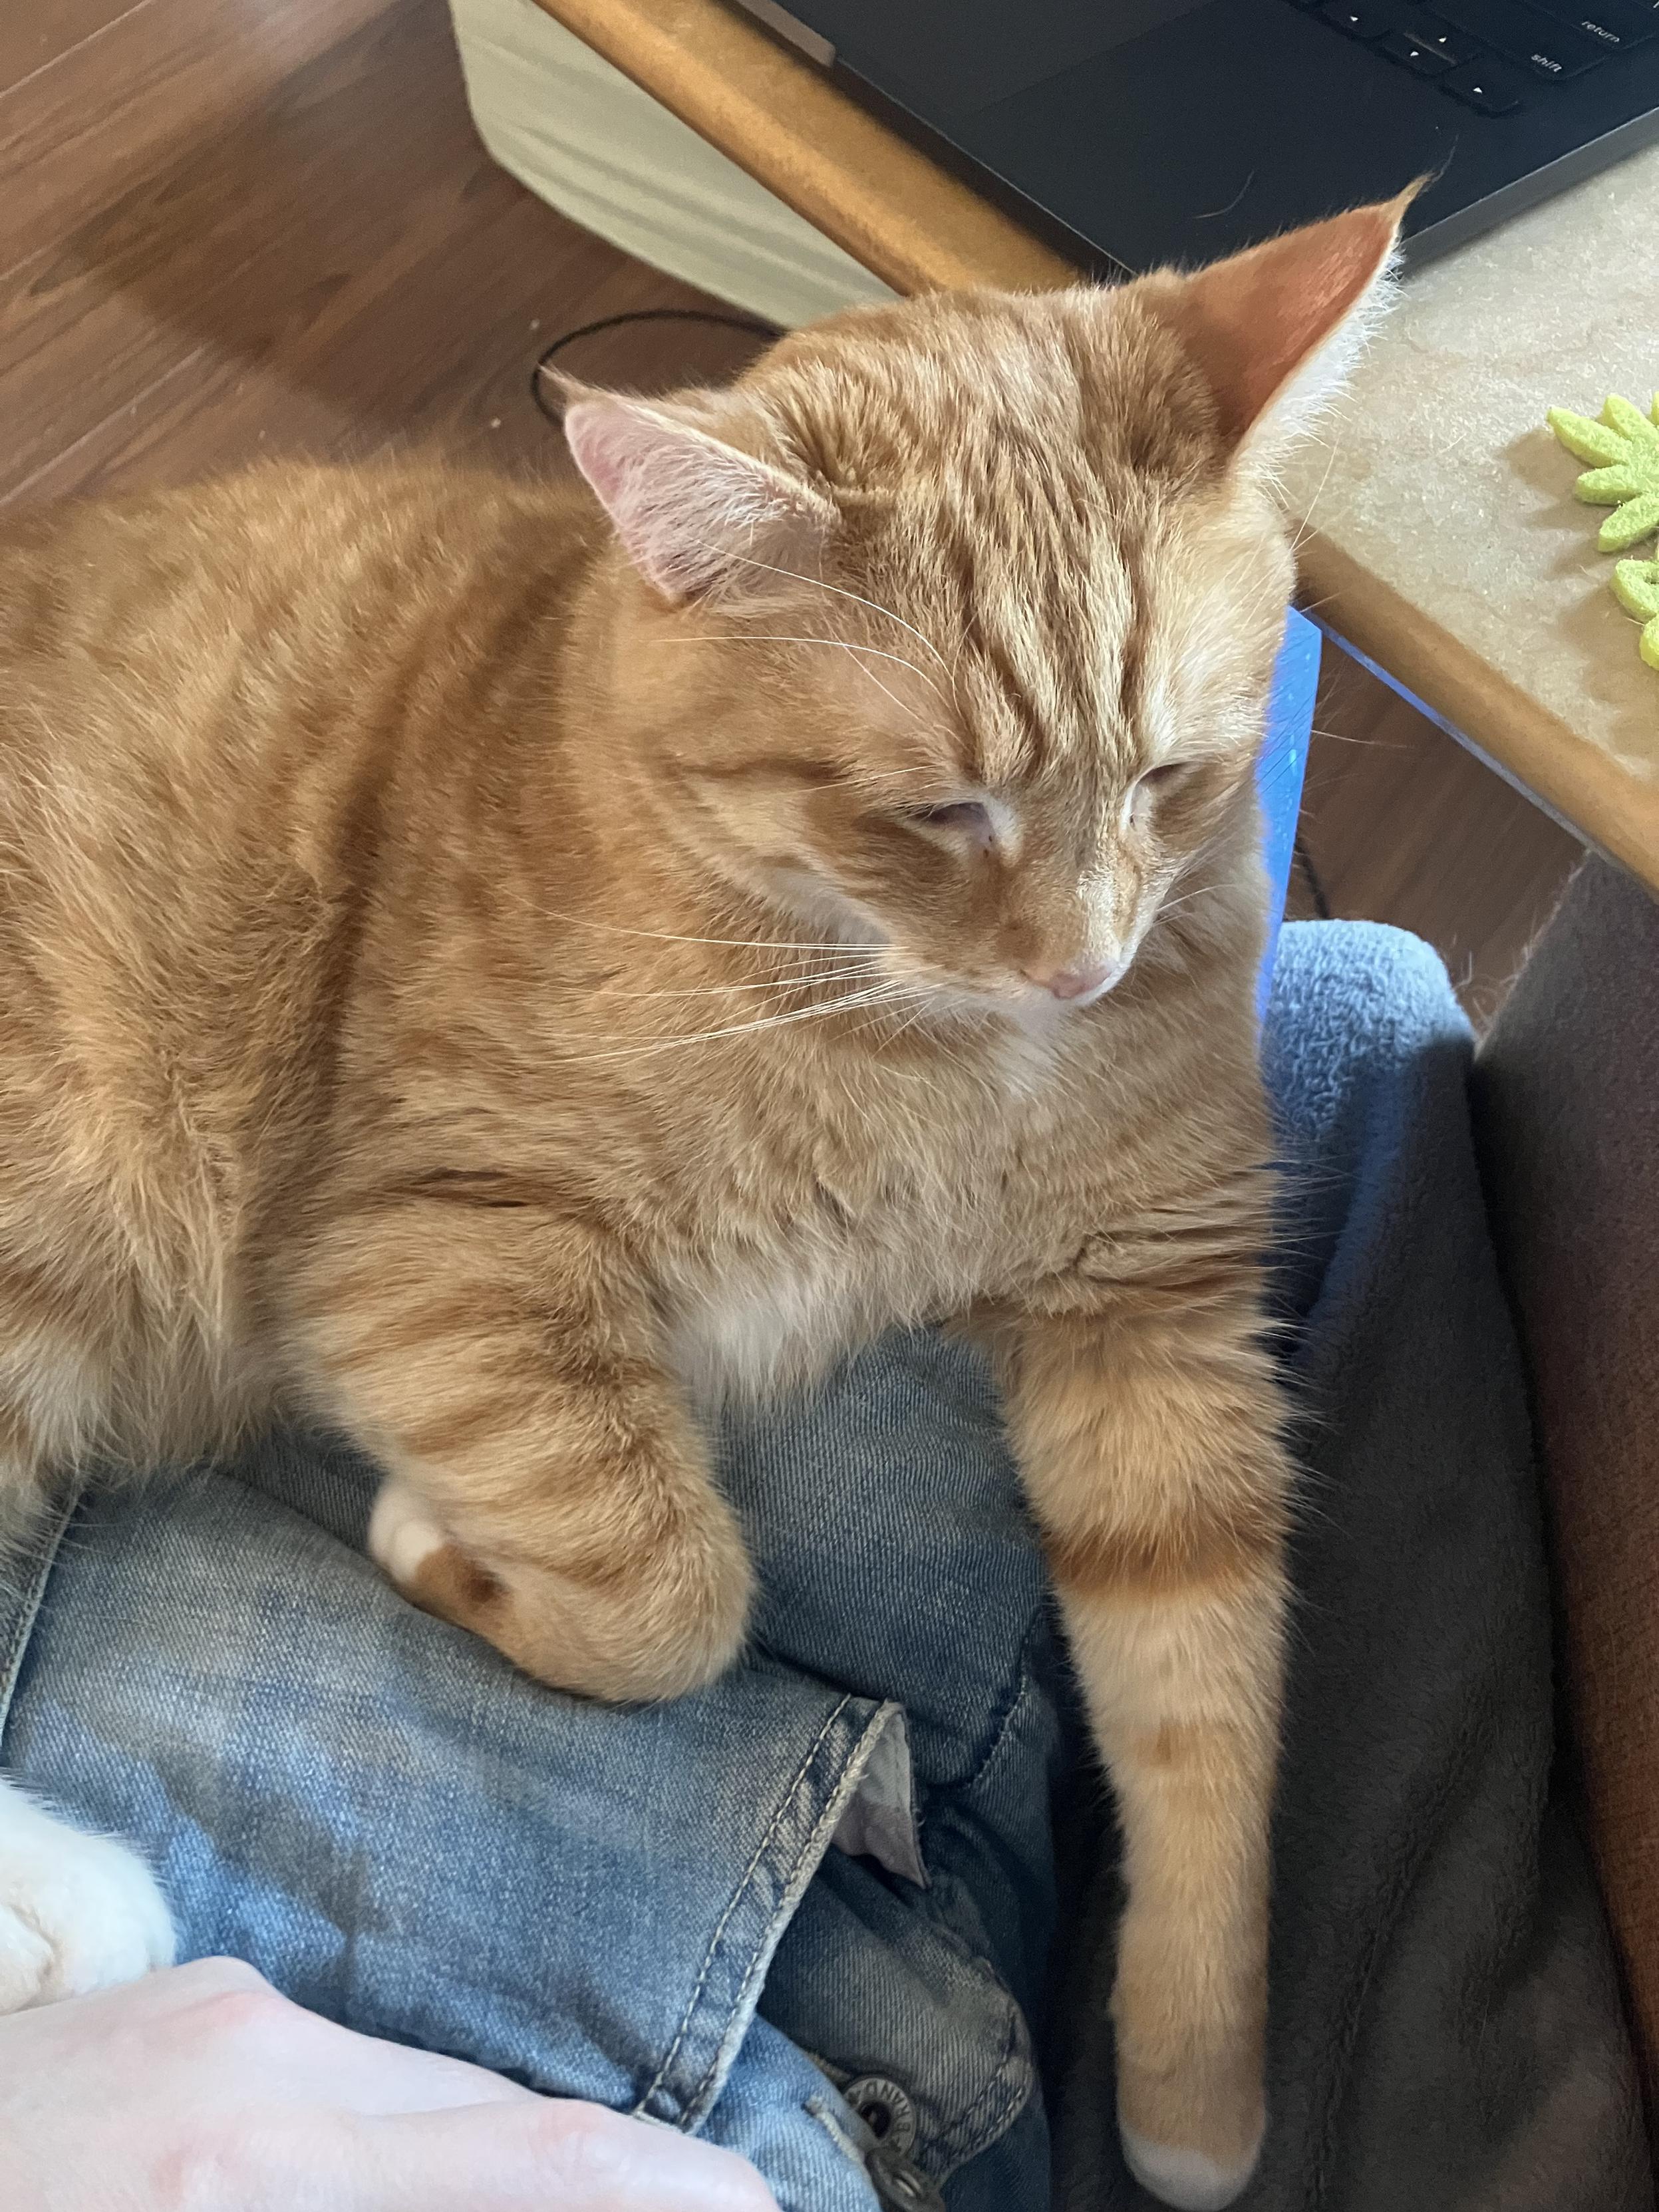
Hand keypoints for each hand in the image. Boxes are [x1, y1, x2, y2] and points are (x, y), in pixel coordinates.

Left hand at [1, 1957, 778, 2210]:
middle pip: (494, 2118)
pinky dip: (391, 2129)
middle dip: (593, 2181)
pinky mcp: (196, 1988)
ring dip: (478, 2163)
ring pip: (422, 2086)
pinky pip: (344, 2061)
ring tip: (525, 2203)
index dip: (665, 2181)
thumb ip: (397, 2210)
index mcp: (255, 2183)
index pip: (529, 2158)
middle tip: (681, 2210)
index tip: (759, 2203)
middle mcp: (259, 2065)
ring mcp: (226, 2006)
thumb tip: (505, 2194)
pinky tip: (375, 2178)